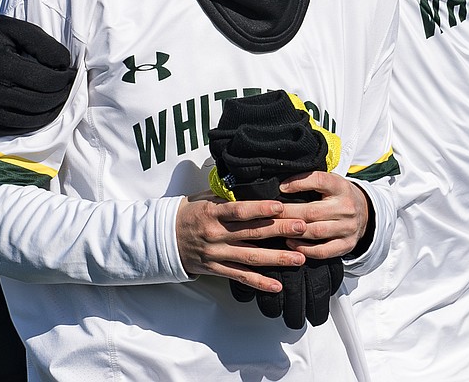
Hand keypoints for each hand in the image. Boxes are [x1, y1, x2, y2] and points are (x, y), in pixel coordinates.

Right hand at [0, 8, 75, 134]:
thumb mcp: (18, 28)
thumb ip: (44, 45)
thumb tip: (65, 65)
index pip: (45, 81)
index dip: (65, 79)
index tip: (71, 74)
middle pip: (38, 103)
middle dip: (61, 97)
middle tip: (68, 88)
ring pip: (27, 121)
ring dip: (50, 113)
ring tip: (59, 100)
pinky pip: (10, 129)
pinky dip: (30, 123)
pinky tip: (39, 111)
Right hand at [207, 89, 346, 327]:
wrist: (165, 238)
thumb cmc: (193, 212)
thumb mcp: (208, 197)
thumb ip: (231, 194)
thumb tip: (259, 183)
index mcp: (214, 212)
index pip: (239, 210)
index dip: (260, 208)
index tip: (282, 205)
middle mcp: (216, 234)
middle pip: (251, 233)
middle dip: (279, 230)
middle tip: (303, 227)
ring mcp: (217, 254)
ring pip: (250, 258)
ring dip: (276, 259)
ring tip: (300, 258)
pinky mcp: (217, 269)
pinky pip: (240, 277)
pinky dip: (259, 282)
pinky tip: (277, 286)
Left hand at [279, 171, 370, 259]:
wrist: (366, 214)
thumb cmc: (338, 197)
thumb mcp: (331, 183)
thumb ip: (312, 182)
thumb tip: (281, 184)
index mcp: (341, 187)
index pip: (320, 180)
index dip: (299, 183)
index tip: (281, 187)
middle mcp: (346, 207)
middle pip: (312, 211)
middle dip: (287, 213)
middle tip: (267, 214)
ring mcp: (348, 228)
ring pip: (315, 232)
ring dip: (292, 232)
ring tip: (275, 229)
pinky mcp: (346, 245)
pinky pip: (322, 251)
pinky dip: (304, 249)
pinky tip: (290, 244)